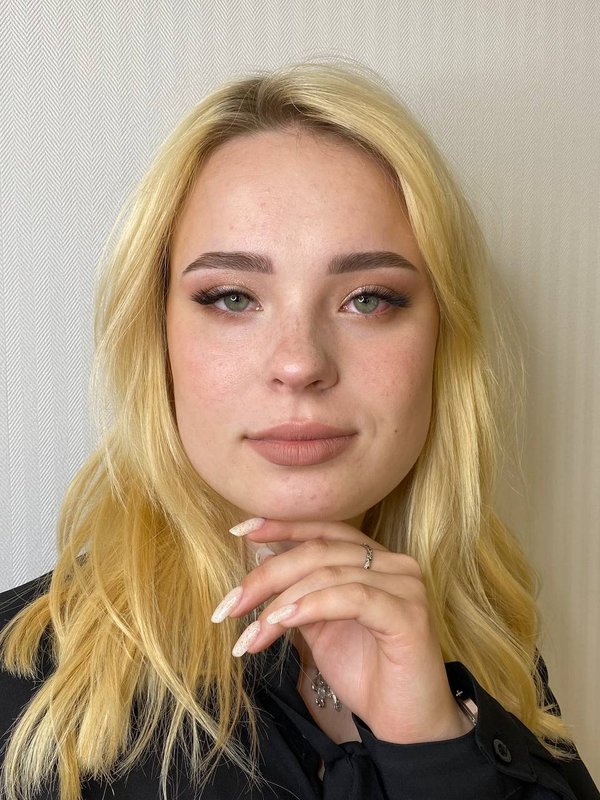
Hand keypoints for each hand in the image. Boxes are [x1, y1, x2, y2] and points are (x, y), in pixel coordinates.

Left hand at [213, 518, 471, 743]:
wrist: (405, 724)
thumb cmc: (366, 673)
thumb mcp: (320, 627)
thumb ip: (298, 593)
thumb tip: (258, 561)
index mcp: (374, 559)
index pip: (324, 529)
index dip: (282, 527)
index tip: (240, 532)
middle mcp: (393, 563)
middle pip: (318, 551)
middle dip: (266, 576)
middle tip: (229, 605)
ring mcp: (404, 585)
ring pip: (328, 573)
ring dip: (280, 602)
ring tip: (251, 633)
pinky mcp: (408, 614)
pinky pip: (351, 597)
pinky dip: (311, 606)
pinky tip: (282, 622)